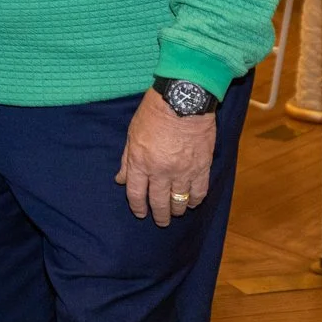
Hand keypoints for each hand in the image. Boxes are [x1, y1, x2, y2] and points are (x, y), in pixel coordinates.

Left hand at [115, 90, 214, 225]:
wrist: (183, 100)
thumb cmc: (154, 112)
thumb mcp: (132, 134)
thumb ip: (127, 160)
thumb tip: (120, 179)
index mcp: (140, 162)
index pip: (136, 193)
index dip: (137, 207)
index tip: (140, 213)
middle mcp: (160, 171)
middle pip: (158, 201)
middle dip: (159, 215)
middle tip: (161, 221)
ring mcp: (182, 171)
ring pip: (179, 200)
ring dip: (177, 210)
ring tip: (176, 214)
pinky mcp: (202, 167)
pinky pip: (199, 191)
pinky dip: (195, 200)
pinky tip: (192, 203)